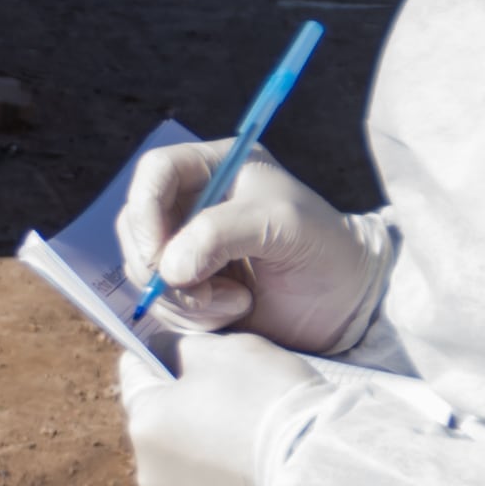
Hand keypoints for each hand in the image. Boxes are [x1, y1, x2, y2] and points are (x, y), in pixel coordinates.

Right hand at [115, 141, 394, 354]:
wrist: (347, 302)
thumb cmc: (323, 247)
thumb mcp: (281, 225)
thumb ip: (220, 234)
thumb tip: (167, 267)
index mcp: (215, 168)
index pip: (154, 173)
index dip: (146, 212)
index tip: (161, 256)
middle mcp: (194, 204)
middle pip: (136, 227)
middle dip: (160, 267)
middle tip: (200, 292)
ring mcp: (188, 248)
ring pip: (145, 271)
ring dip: (181, 298)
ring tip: (236, 303)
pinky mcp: (190, 289)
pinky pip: (160, 303)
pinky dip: (189, 317)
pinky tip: (234, 313)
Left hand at [116, 333, 319, 485]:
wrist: (317, 464)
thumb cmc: (265, 397)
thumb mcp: (223, 349)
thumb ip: (187, 349)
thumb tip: (174, 355)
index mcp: (144, 423)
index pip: (135, 377)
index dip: (151, 355)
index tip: (165, 346)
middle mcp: (150, 471)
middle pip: (161, 423)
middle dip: (185, 404)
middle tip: (226, 389)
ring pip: (188, 461)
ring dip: (207, 444)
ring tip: (249, 428)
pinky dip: (231, 474)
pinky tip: (262, 459)